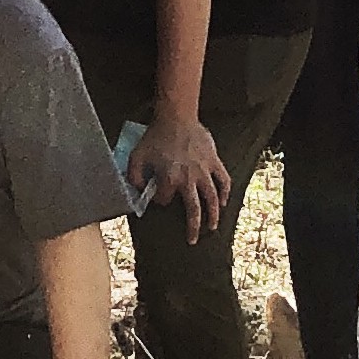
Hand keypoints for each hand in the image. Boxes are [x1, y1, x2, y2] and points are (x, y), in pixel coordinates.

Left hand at [130, 111, 231, 238]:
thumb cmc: (155, 137)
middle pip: (194, 209)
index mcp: (169, 178)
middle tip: (193, 240)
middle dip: (193, 227)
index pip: (164, 200)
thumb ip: (134, 176)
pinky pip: (223, 180)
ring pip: (212, 198)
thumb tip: (138, 192)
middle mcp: (188, 178)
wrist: (176, 118)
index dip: (160, 201)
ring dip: (212, 215)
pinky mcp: (214, 162)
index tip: (159, 198)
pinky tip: (222, 203)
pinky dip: (224, 193)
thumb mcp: (136, 156)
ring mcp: (204, 171)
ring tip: (212, 227)